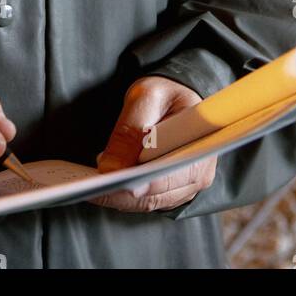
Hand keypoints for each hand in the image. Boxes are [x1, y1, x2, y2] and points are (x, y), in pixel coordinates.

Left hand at [89, 76, 217, 212]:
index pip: (175, 172)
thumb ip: (129, 131)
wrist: (173, 98)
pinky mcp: (172, 191)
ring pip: (148, 202)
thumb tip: (109, 168)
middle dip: (123, 193)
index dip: (148, 183)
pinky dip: (124, 196)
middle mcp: (201, 170)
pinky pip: (145, 201)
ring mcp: (188, 185)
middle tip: (91, 186)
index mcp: (203, 143)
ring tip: (92, 185)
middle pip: (158, 193)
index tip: (120, 185)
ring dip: (119, 196)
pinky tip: (104, 185)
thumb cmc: (165, 94)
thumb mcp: (146, 97)